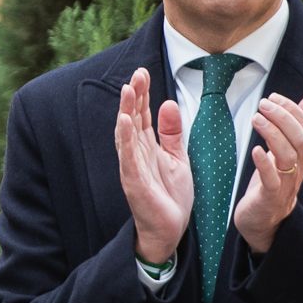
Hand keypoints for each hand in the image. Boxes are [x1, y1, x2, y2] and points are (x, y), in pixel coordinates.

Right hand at [114, 67, 192, 262]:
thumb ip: (172, 133)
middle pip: (132, 118)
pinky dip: (125, 139)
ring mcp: (132, 166)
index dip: (142, 94)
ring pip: (126, 134)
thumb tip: (168, 103)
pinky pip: (127, 157)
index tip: (143, 73)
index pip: (142, 114)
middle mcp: (135, 153)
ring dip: (126, 111)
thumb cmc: (170, 196)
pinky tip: (125, 121)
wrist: (169, 229)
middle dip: (134, 96)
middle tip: (137, 74)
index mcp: (146, 146)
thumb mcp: (178, 158)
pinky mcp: (133, 181)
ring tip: (129, 90)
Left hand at [233, 92, 302, 253]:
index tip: (275, 97)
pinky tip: (255, 150)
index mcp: (302, 157)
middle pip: (301, 140)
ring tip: (257, 118)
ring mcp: (285, 185)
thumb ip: (298, 125)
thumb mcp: (284, 151)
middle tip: (264, 104)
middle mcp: (298, 169)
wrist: (263, 222)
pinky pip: (272, 180)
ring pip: (288, 157)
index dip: (293, 111)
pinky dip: (265, 164)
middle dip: (283, 118)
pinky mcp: (270, 198)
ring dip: (272, 134)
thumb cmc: (272, 184)